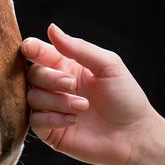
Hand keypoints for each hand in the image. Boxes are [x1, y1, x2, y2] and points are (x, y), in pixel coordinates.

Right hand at [22, 24, 158, 164]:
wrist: (133, 135)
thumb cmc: (125, 98)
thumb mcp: (108, 65)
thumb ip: (79, 48)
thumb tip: (51, 28)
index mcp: (68, 67)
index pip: (40, 53)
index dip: (31, 49)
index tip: (30, 49)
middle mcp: (57, 87)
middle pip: (32, 74)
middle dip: (50, 77)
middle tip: (72, 85)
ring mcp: (52, 110)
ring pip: (33, 97)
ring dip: (57, 100)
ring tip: (83, 107)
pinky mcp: (51, 132)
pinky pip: (35, 121)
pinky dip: (53, 118)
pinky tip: (74, 120)